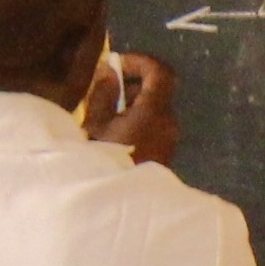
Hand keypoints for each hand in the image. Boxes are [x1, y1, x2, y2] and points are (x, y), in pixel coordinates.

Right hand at [82, 50, 179, 164]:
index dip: (140, 61)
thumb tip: (110, 71)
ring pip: (155, 106)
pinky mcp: (165, 150)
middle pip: (158, 88)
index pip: (161, 72)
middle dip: (131, 81)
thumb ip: (103, 94)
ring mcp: (170, 137)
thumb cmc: (102, 161)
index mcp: (154, 111)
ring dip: (132, 101)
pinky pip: (154, 123)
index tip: (116, 63)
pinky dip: (137, 116)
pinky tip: (113, 129)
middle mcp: (169, 121)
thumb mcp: (95, 126)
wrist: (119, 205)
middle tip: (103, 88)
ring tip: (103, 111)